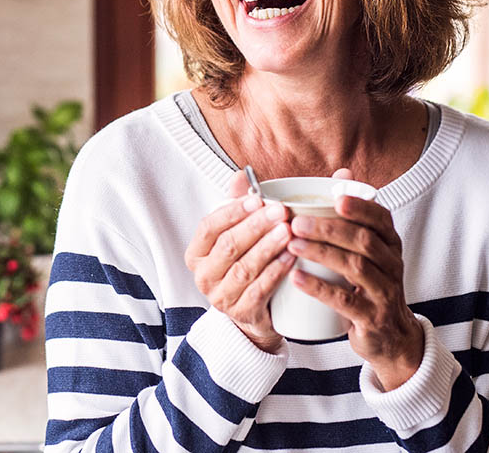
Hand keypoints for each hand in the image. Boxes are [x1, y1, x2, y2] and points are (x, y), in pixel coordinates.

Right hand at [185, 170, 294, 352]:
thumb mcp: (235, 234)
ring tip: (288, 231)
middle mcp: (203, 276)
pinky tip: (291, 257)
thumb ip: (236, 205)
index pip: (209, 227)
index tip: (258, 198)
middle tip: (280, 211)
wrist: (252, 314)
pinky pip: (259, 289)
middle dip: (255, 226)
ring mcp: (221, 297)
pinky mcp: (241, 312)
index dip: (233, 211)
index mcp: (196, 253)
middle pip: (228, 246)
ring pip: (244, 268)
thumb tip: (240, 175)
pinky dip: (276, 272)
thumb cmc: (243, 264)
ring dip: (267, 247)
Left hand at [287, 168, 423, 389]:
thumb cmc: (369, 285)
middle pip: (364, 240)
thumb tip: (341, 171)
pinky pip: (346, 301)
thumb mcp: (368, 251)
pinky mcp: (372, 319)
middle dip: (329, 228)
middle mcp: (391, 265)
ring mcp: (384, 293)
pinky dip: (320, 288)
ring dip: (322, 253)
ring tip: (292, 244)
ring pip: (355, 267)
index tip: (335, 197)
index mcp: (389, 244)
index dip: (361, 207)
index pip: (381, 218)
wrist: (390, 338)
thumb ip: (353, 215)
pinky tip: (297, 278)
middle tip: (295, 222)